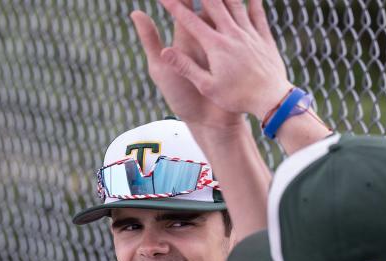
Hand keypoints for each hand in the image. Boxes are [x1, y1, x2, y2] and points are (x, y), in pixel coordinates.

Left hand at [130, 3, 242, 130]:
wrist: (208, 122)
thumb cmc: (182, 98)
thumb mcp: (161, 68)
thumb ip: (151, 40)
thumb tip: (135, 12)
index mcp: (186, 37)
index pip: (183, 6)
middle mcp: (205, 37)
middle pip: (207, 6)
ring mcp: (223, 47)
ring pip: (227, 15)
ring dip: (230, 1)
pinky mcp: (237, 57)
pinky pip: (243, 32)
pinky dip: (248, 16)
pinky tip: (251, 3)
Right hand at [153, 0, 292, 120]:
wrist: (272, 100)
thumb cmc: (238, 98)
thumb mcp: (207, 87)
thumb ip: (186, 67)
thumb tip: (165, 52)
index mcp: (215, 46)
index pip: (189, 20)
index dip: (174, 6)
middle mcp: (232, 34)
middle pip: (213, 4)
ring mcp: (250, 35)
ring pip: (235, 4)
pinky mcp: (264, 39)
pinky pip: (259, 15)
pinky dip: (254, 3)